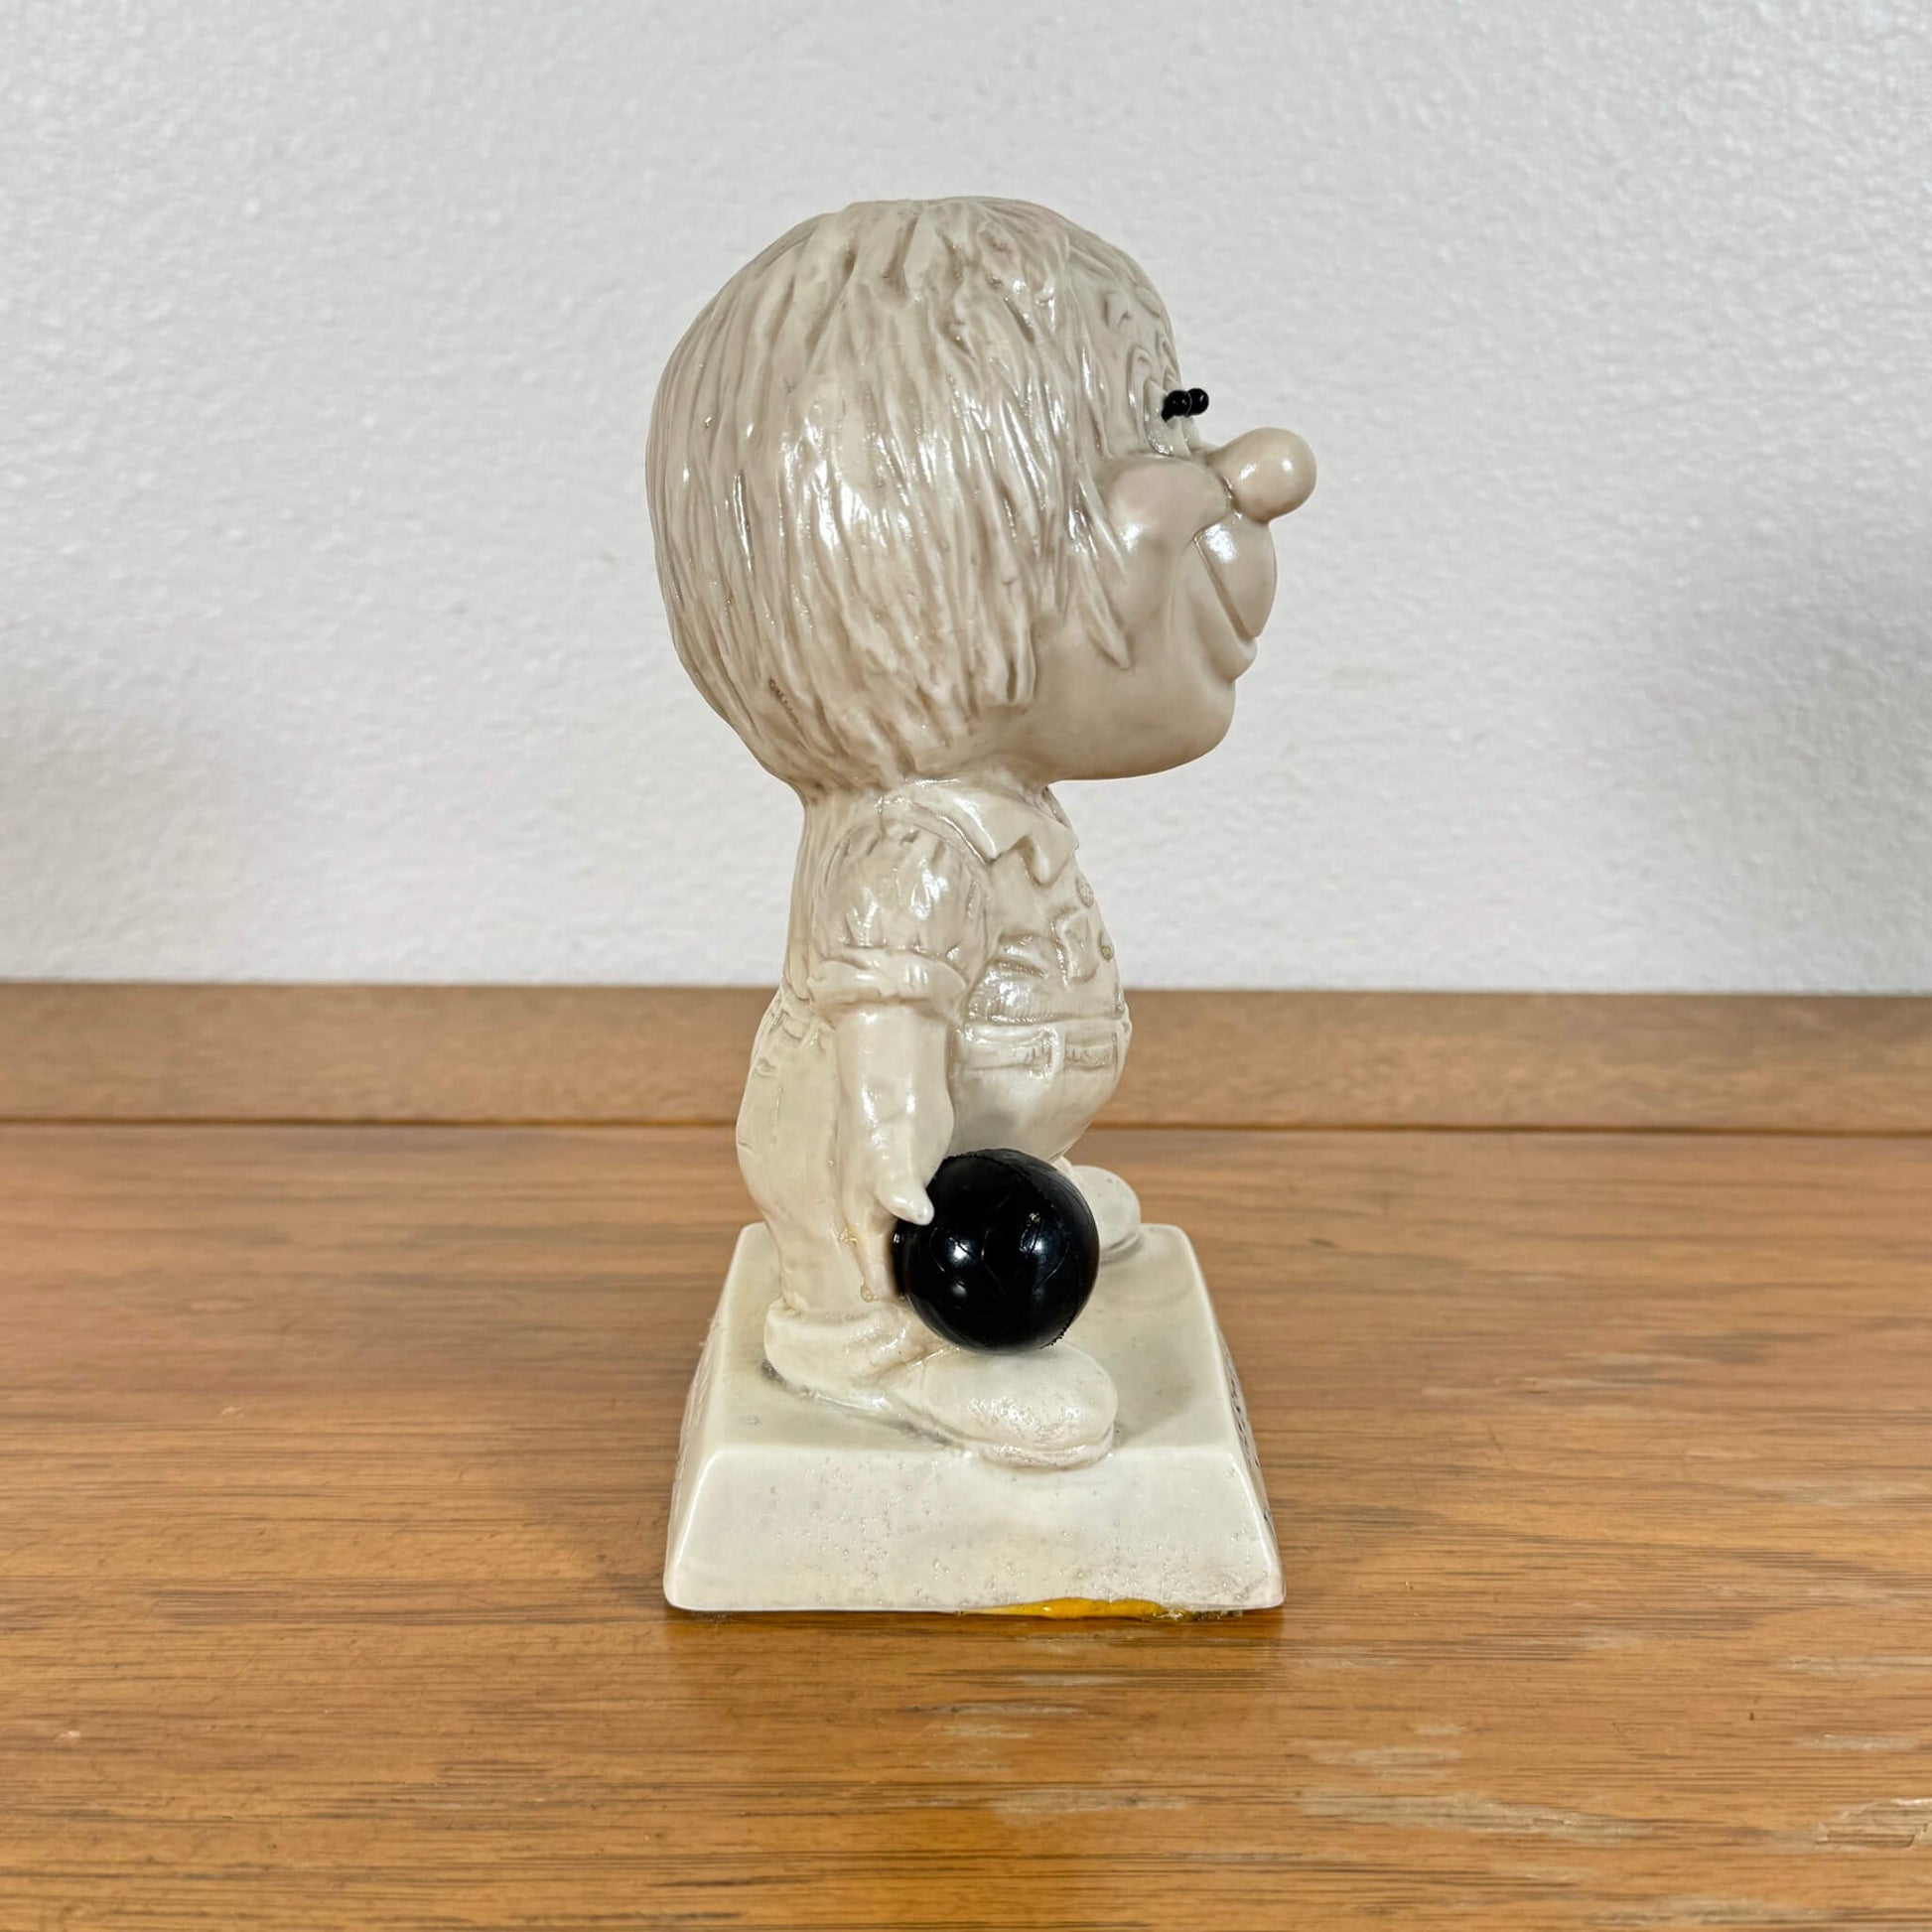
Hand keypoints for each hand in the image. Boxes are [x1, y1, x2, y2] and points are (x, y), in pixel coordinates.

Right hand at [833, 1003, 953, 1299]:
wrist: (894, 1050)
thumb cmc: (889, 1103)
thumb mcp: (893, 1151)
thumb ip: (898, 1188)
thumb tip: (912, 1218)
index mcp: (859, 1213)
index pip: (876, 1278)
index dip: (904, 1305)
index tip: (940, 1324)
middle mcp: (868, 1205)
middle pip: (887, 1263)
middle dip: (914, 1289)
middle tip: (957, 1311)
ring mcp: (889, 1185)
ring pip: (903, 1239)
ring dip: (925, 1261)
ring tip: (963, 1280)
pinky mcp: (913, 1165)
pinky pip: (923, 1211)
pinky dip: (939, 1229)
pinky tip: (966, 1230)